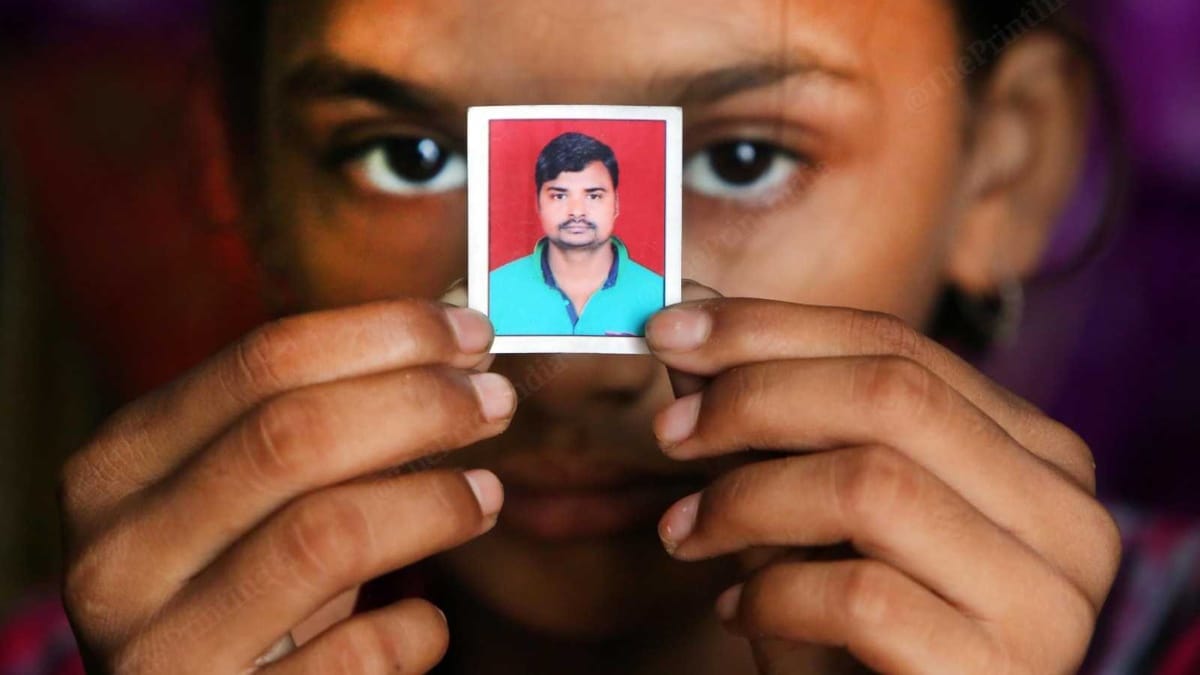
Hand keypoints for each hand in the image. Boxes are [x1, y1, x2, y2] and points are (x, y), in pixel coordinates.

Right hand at [60, 298, 514, 672]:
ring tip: (488, 496)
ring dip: (432, 503)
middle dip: (419, 404)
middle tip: (496, 401)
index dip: (384, 335)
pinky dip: (414, 629)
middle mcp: (120, 553)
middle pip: (290, 437)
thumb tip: (455, 342)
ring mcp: (161, 646)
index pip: (261, 362)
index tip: (470, 331)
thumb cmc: (242, 588)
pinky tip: (428, 621)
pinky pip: (355, 654)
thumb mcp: (250, 500)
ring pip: (325, 535)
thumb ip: (321, 424)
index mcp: (122, 467)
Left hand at [646, 295, 1120, 674]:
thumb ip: (770, 426)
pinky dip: (772, 595)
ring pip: (874, 484)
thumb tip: (691, 324)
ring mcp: (1048, 598)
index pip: (900, 347)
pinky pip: (861, 596)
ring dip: (748, 499)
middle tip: (670, 431)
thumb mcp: (809, 515)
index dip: (773, 328)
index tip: (671, 328)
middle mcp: (1065, 515)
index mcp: (1034, 455)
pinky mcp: (1004, 673)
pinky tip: (737, 613)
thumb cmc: (851, 636)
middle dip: (756, 397)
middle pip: (893, 395)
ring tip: (684, 533)